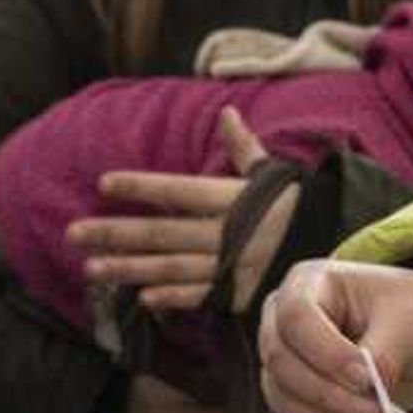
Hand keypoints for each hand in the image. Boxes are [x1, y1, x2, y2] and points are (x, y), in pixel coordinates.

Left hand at [74, 110, 287, 315]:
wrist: (339, 246)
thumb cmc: (299, 206)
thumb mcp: (273, 174)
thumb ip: (243, 147)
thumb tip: (227, 113)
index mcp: (232, 199)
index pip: (178, 190)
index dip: (141, 186)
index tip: (104, 183)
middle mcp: (227, 233)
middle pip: (163, 233)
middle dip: (116, 234)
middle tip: (73, 234)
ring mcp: (231, 266)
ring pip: (171, 267)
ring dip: (129, 270)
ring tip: (92, 270)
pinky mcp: (239, 293)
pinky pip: (201, 296)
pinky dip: (173, 297)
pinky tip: (142, 299)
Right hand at [257, 260, 412, 412]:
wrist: (411, 332)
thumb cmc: (405, 311)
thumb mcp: (409, 320)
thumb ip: (387, 352)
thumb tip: (374, 388)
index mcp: (308, 282)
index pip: (296, 317)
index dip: (327, 352)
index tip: (367, 379)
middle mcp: (280, 318)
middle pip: (282, 360)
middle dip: (330, 394)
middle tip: (377, 412)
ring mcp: (280, 357)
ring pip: (283, 396)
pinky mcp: (289, 391)